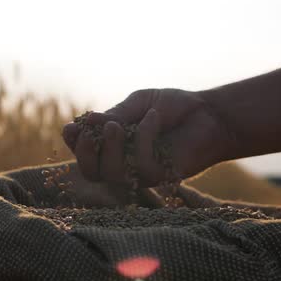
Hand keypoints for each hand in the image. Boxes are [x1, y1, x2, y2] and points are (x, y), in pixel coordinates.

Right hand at [62, 89, 235, 186]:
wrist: (209, 113)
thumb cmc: (173, 107)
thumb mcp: (139, 104)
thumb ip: (116, 114)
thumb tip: (87, 121)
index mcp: (114, 144)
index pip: (85, 151)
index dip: (73, 142)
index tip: (71, 127)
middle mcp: (124, 162)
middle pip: (91, 172)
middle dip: (83, 153)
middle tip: (91, 131)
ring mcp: (142, 172)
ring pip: (111, 174)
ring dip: (109, 149)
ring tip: (117, 125)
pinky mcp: (161, 176)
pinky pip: (141, 163)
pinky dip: (144, 136)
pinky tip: (154, 118)